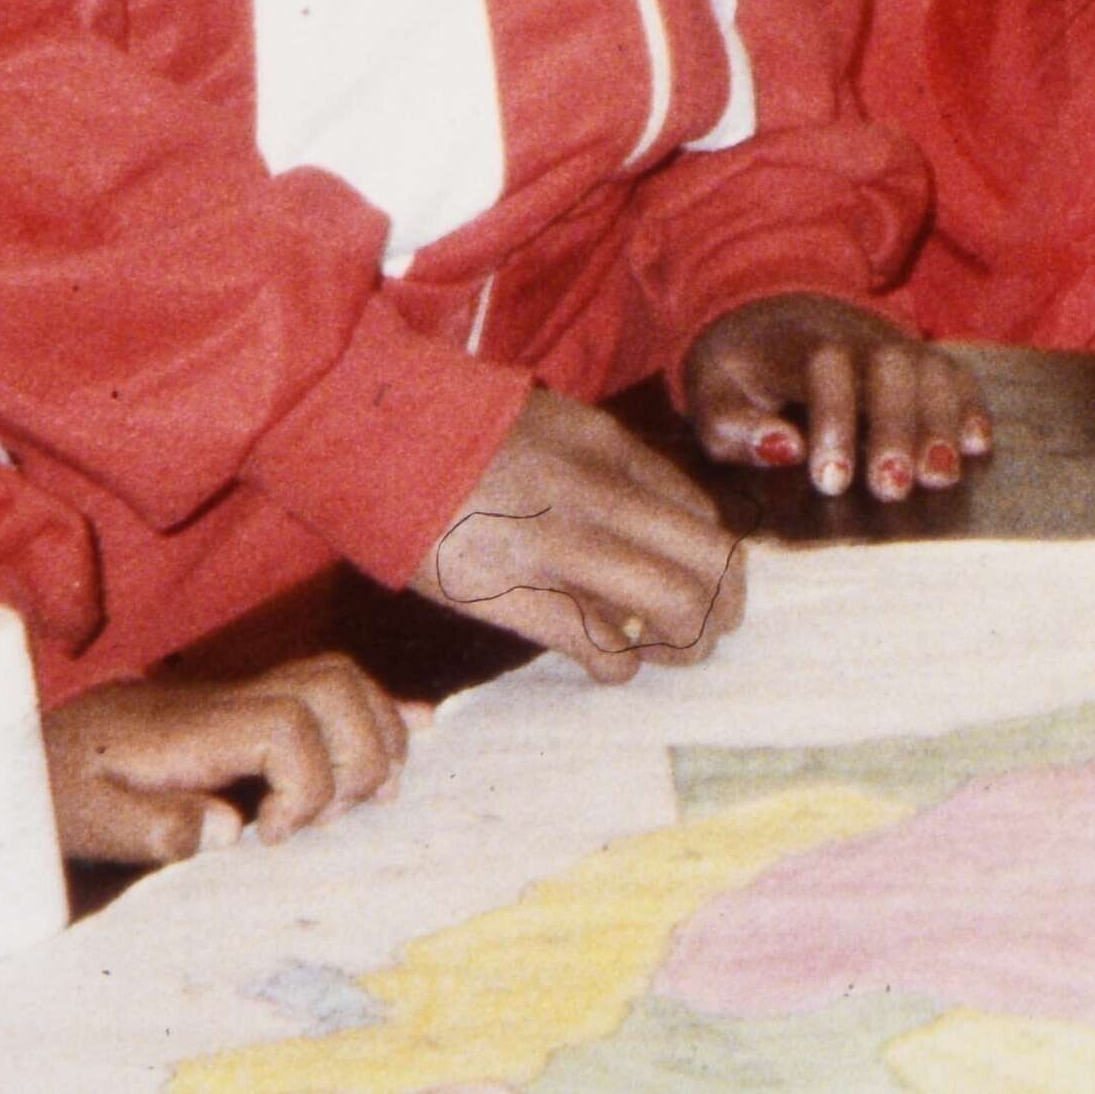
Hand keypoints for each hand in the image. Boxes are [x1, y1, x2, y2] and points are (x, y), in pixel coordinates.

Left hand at [43, 654, 413, 863]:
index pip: (286, 724)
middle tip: (334, 819)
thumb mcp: (86, 822)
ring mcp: (241, 695)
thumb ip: (152, 828)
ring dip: (376, 732)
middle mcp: (226, 699)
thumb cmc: (58, 791)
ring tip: (373, 795)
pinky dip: (376, 709)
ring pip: (338, 677)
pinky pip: (324, 686)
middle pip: (332, 684)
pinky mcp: (248, 706)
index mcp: (191, 729)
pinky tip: (413, 733)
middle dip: (360, 754)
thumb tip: (227, 832)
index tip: (273, 838)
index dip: (306, 784)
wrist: (34, 750)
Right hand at [415, 392, 744, 683]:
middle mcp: (600, 496)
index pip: (705, 519)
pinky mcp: (516, 592)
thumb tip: (655, 528)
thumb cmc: (456, 436)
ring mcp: (561, 545)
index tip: (703, 589)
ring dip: (684, 645)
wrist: (373, 436)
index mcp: (611, 452)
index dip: (716, 566)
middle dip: (721, 610)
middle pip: (711, 563)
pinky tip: (609, 667)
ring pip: (674, 606)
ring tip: (662, 655)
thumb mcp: (552, 427)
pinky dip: (619, 666)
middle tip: (706, 634)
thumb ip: (608, 469)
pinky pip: (602, 644)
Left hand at [676, 293, 988, 500]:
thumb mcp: (712, 395)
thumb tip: (785, 448)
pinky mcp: (919, 360)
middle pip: (889, 368)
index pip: (826, 368)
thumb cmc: (739, 369)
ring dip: (939, 424)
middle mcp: (855, 336)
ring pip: (928, 369)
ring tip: (940, 477)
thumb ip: (735, 427)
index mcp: (796, 343)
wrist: (771, 310)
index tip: (831, 480)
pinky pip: (955, 374)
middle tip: (891, 487)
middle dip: (895, 429)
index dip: (834, 421)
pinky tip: (978, 446)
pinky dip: (971, 406)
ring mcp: (894, 344)